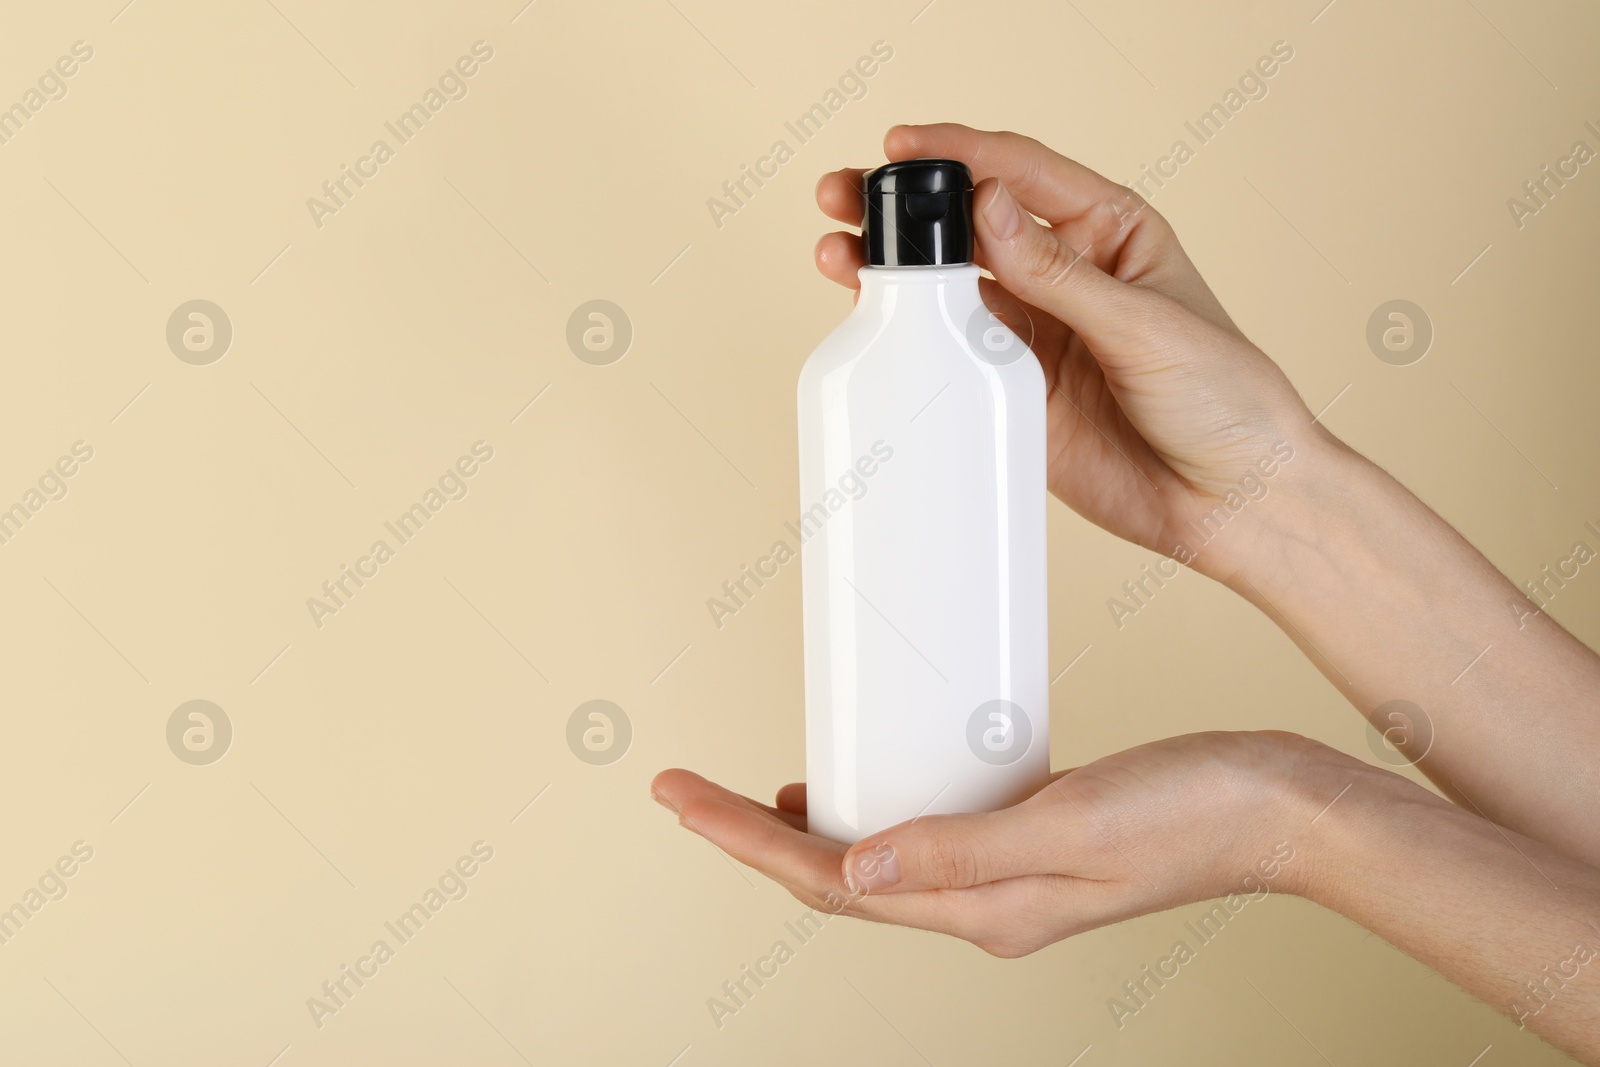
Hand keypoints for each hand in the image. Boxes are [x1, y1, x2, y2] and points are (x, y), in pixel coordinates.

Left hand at [652, 731, 1326, 957]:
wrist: (1281, 807)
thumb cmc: (1193, 813)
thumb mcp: (1068, 827)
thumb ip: (959, 850)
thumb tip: (851, 869)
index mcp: (985, 909)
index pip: (829, 883)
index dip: (742, 839)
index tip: (679, 795)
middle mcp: (985, 904)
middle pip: (835, 879)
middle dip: (750, 836)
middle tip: (686, 788)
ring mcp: (1006, 877)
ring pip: (874, 861)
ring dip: (803, 832)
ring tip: (747, 799)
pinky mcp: (1028, 838)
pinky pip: (922, 835)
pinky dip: (873, 812)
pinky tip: (861, 786)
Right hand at [816, 123, 1333, 582]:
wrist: (1235, 504)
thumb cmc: (1227, 400)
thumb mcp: (1145, 325)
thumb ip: (1059, 273)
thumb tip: (987, 211)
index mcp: (1109, 232)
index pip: (1020, 175)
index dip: (959, 153)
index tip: (901, 146)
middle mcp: (1064, 276)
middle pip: (969, 225)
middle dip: (906, 207)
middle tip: (846, 195)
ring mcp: (1036, 335)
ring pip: (949, 288)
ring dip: (895, 270)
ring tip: (838, 253)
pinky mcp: (1015, 393)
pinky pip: (953, 357)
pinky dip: (913, 339)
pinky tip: (877, 323)